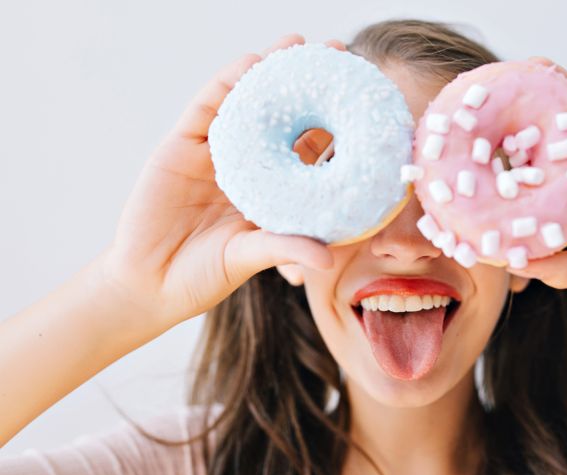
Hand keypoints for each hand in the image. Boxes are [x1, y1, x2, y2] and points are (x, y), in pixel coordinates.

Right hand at [95, 34, 343, 329]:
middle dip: (307, 82)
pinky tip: (249, 64)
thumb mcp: (250, 258)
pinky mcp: (181, 146)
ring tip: (296, 44)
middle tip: (337, 52)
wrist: (149, 284)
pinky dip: (226, 83)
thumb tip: (327, 257)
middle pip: (283, 114)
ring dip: (268, 69)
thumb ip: (285, 249)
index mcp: (273, 189)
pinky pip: (206, 107)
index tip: (362, 96)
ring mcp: (214, 152)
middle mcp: (249, 164)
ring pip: (245, 101)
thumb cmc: (203, 276)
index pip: (311, 147)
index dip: (336, 121)